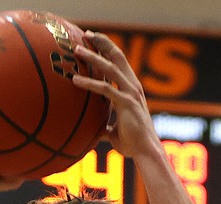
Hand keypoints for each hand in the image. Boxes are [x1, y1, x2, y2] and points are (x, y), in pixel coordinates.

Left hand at [72, 32, 160, 159]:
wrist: (145, 152)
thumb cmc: (132, 143)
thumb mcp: (114, 131)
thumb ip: (104, 126)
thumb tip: (93, 131)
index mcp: (132, 88)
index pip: (119, 61)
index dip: (106, 48)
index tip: (91, 39)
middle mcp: (133, 86)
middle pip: (117, 56)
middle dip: (101, 42)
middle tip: (85, 34)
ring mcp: (131, 93)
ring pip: (111, 68)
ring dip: (93, 56)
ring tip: (76, 50)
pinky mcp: (126, 103)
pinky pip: (105, 89)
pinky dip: (89, 83)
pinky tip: (75, 80)